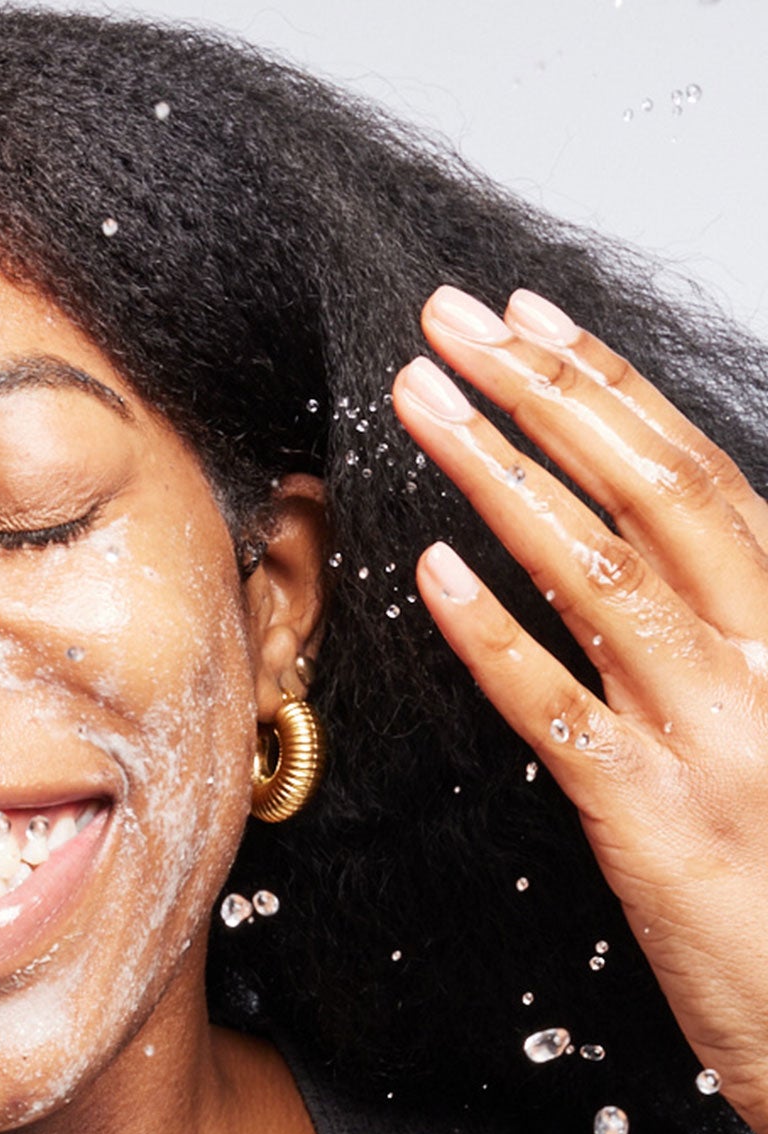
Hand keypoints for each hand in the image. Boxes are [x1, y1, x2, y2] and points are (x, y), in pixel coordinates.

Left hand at [393, 285, 767, 1133]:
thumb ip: (714, 622)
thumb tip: (620, 536)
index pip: (693, 470)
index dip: (604, 384)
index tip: (526, 316)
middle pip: (644, 489)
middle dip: (540, 391)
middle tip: (447, 320)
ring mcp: (711, 734)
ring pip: (597, 572)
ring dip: (498, 474)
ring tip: (418, 401)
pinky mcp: (651, 817)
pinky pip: (558, 707)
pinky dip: (493, 632)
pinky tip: (430, 569)